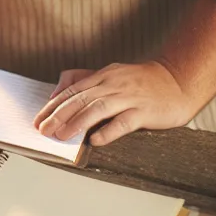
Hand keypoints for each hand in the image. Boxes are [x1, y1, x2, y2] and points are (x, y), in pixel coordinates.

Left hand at [33, 60, 197, 145]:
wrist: (177, 81)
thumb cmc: (141, 82)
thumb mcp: (111, 74)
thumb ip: (85, 81)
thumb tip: (57, 94)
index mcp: (103, 75)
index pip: (72, 90)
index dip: (53, 106)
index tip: (38, 119)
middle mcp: (113, 84)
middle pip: (81, 99)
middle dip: (59, 115)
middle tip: (44, 130)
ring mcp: (129, 97)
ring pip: (98, 108)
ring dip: (77, 123)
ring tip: (62, 135)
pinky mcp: (144, 111)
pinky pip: (124, 122)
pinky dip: (108, 131)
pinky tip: (95, 140)